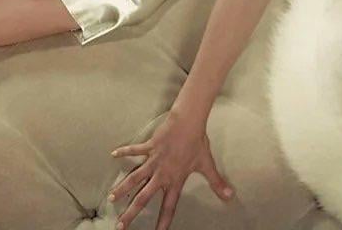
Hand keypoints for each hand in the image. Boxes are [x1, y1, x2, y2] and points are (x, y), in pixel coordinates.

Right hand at [108, 109, 233, 229]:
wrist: (189, 122)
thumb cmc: (198, 143)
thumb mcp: (207, 165)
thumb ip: (217, 183)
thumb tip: (231, 196)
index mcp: (175, 180)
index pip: (168, 206)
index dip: (163, 222)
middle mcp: (161, 174)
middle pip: (143, 197)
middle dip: (131, 213)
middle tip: (120, 225)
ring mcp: (153, 160)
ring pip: (134, 177)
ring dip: (122, 188)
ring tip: (111, 198)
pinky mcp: (149, 146)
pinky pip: (134, 150)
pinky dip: (124, 151)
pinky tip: (113, 154)